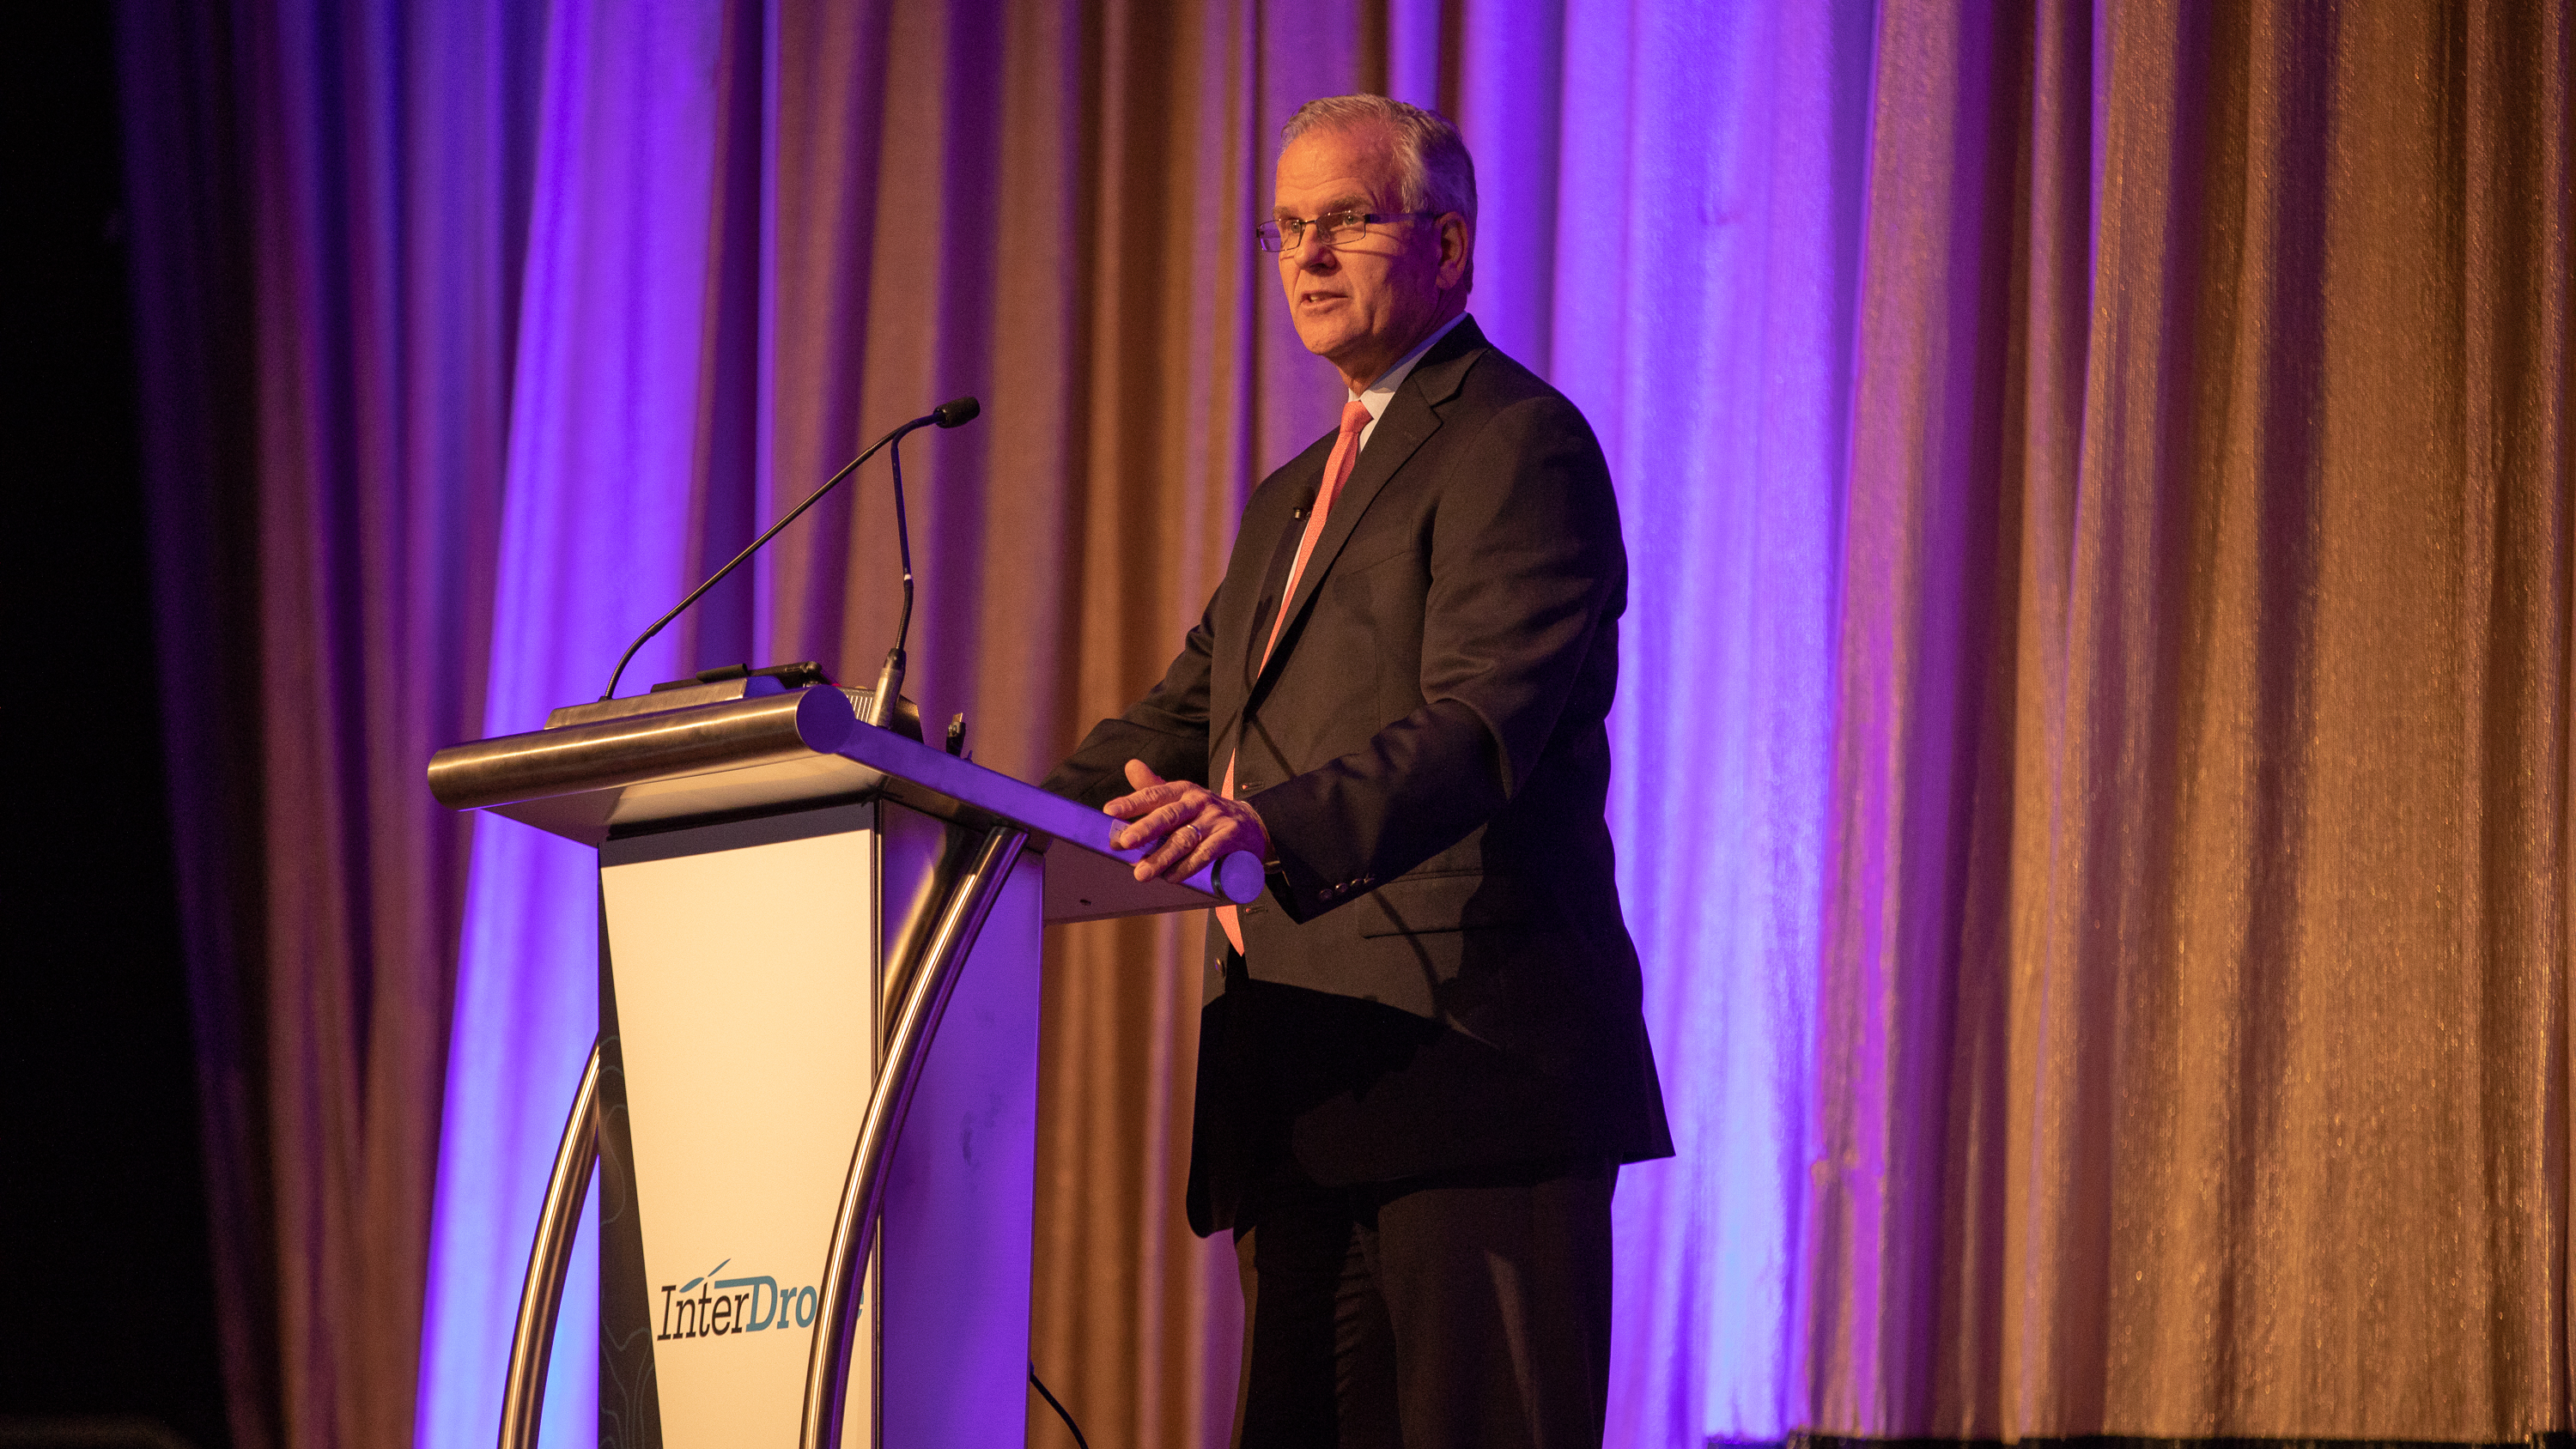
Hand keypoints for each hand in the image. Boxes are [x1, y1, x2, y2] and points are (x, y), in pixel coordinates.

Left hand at [1105, 759, 1268, 884]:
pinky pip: (1207, 852)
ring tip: (1142, 873)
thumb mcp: (1182, 796)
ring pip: (1185, 838)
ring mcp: (1215, 819)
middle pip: (1169, 815)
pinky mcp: (1230, 837)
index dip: (1132, 802)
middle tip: (1124, 842)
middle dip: (1145, 829)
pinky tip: (1172, 877)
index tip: (1109, 812)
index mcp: (1183, 790)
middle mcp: (1199, 801)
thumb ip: (1154, 786)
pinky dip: (1189, 866)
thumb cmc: (1206, 813)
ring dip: (1162, 857)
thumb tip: (1129, 765)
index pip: (1155, 794)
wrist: (1252, 824)